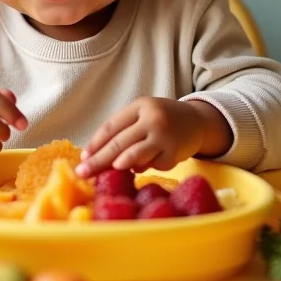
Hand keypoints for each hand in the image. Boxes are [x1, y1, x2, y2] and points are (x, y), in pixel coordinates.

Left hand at [76, 98, 232, 178]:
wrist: (197, 121)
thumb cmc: (162, 120)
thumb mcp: (143, 115)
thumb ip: (124, 130)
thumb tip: (94, 155)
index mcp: (140, 106)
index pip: (112, 126)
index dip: (95, 143)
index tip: (83, 158)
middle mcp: (152, 119)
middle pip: (119, 143)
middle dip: (98, 160)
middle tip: (83, 173)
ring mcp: (165, 136)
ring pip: (135, 155)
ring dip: (119, 165)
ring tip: (105, 173)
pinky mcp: (175, 153)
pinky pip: (153, 166)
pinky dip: (145, 168)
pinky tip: (144, 164)